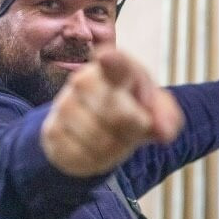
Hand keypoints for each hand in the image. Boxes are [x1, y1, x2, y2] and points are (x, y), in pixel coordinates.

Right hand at [39, 50, 183, 177]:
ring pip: (100, 140)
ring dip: (118, 146)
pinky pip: (83, 156)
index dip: (112, 61)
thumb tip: (163, 131)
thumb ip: (166, 116)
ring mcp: (64, 105)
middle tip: (140, 125)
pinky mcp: (52, 131)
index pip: (115, 62)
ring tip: (118, 136)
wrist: (95, 123)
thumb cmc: (133, 108)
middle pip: (118, 115)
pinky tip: (98, 148)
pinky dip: (98, 160)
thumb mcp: (156, 109)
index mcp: (116, 66)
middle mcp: (84, 80)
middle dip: (135, 128)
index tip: (106, 57)